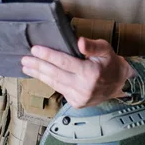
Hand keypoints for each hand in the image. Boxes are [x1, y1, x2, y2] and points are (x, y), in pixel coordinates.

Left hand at [21, 37, 135, 108]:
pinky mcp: (76, 103)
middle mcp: (83, 88)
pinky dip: (49, 81)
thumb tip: (79, 41)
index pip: (64, 62)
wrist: (120, 84)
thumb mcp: (106, 49)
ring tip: (26, 67)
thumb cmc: (110, 63)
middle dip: (38, 66)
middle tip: (24, 59)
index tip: (35, 49)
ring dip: (39, 75)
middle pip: (55, 74)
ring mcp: (79, 97)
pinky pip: (59, 89)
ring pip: (54, 84)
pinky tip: (40, 75)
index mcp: (90, 73)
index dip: (48, 55)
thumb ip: (92, 45)